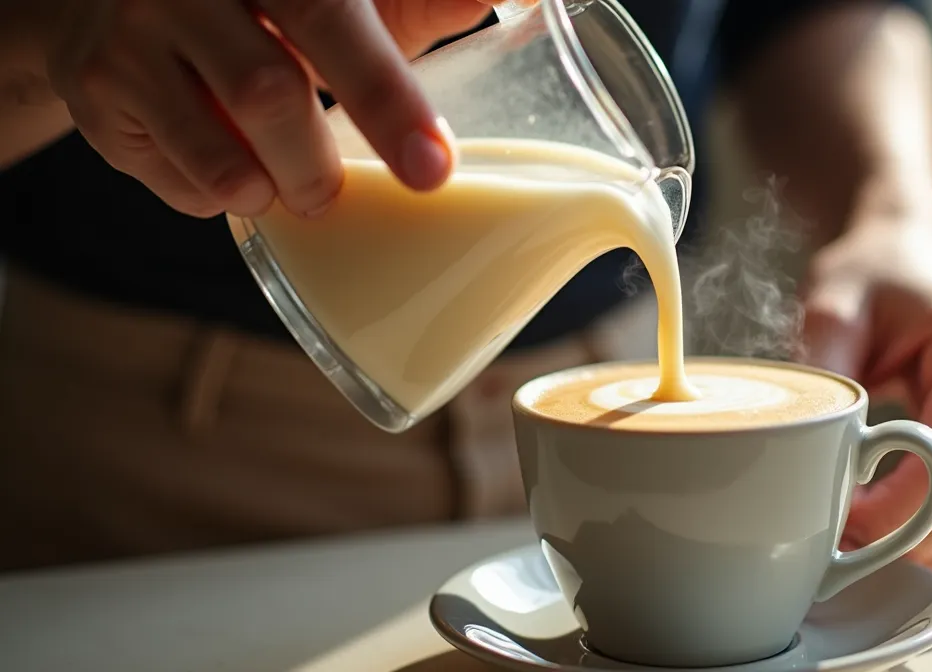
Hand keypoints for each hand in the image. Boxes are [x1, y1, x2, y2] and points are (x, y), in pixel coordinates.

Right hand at [41, 0, 495, 218]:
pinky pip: (178, 182)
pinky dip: (226, 197)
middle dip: (330, 164)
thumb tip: (543, 2)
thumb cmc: (276, 0)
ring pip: (220, 153)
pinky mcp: (97, 95)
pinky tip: (243, 175)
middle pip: (267, 90)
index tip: (434, 167)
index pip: (327, 16)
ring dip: (283, 190)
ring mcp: (130, 38)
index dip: (386, 97)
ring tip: (310, 189)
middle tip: (369, 195)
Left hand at [799, 206, 931, 574]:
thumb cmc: (870, 276)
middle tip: (832, 541)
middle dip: (904, 537)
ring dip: (923, 545)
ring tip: (855, 535)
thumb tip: (809, 453)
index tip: (838, 523)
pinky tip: (886, 528)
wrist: (905, 255)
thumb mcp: (831, 306)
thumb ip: (824, 372)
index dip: (900, 512)